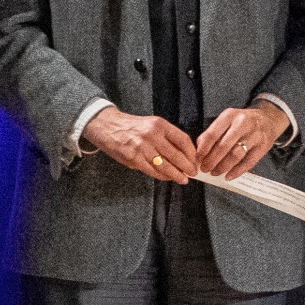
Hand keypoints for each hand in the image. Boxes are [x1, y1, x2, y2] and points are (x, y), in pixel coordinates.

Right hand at [82, 104, 200, 179]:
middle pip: (176, 154)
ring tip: (183, 179)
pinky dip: (162, 176)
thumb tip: (184, 154)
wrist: (108, 126)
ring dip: (176, 175)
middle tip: (193, 173)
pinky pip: (152, 171)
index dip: (192, 153)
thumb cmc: (133, 127)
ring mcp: (142, 147)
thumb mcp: (152, 124)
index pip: (182, 140)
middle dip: (187, 166)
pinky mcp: (133, 158)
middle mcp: (152, 135)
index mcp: (159, 125)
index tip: (196, 160)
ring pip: (165, 165)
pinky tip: (168, 177)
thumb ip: (167, 137)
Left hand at [195, 102, 289, 180]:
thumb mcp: (226, 121)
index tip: (197, 160)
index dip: (203, 150)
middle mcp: (243, 123)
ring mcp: (255, 135)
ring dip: (223, 167)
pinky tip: (229, 176)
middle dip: (212, 161)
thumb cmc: (242, 122)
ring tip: (215, 172)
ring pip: (236, 155)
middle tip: (205, 169)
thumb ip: (212, 134)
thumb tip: (199, 153)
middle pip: (223, 146)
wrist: (268, 119)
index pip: (212, 134)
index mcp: (230, 115)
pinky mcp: (263, 146)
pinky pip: (248, 162)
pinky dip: (237, 171)